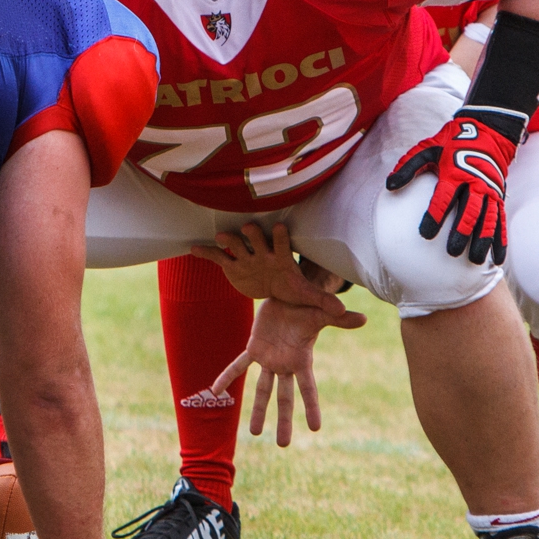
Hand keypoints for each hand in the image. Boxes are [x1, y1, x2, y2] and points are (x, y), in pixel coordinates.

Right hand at [191, 222, 347, 308]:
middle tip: (248, 228)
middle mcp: (262, 252)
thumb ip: (322, 301)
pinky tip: (193, 248)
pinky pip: (217, 257)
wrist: (273, 285)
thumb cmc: (290, 287)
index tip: (280, 227)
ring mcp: (245, 257)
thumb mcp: (305, 296)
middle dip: (252, 234)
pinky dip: (206, 252)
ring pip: (235, 244)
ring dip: (229, 239)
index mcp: (280, 258)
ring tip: (221, 237)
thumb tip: (344, 311)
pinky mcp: (231, 264)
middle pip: (256, 238)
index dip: (280, 236)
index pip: (281, 243)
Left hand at [210, 296, 365, 445]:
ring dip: (258, 410)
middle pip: (284, 398)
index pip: (308, 389)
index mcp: (302, 360)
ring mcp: (269, 359)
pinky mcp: (254, 348)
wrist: (287, 294)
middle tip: (283, 445)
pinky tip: (215, 390)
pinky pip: (239, 366)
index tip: (315, 428)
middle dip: (283, 420)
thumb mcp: (322, 312)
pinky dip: (227, 377)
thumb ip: (341, 319)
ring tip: (254, 433)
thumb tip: (365, 318)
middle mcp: (285, 365)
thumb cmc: (307, 305)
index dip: (311, 407)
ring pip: (261, 389)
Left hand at [385, 108, 519, 265]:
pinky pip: (500, 221)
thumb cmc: (450, 142)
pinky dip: (500, 241)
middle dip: (461, 233)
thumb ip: (408, 166)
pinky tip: (497, 259)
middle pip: (468, 212)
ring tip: (474, 261)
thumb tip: (389, 185)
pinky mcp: (499, 197)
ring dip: (482, 241)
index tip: (425, 234)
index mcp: (454, 172)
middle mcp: (475, 183)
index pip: (443, 198)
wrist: (488, 131)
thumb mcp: (426, 148)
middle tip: (452, 251)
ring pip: (487, 220)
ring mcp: (489, 191)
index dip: (434, 216)